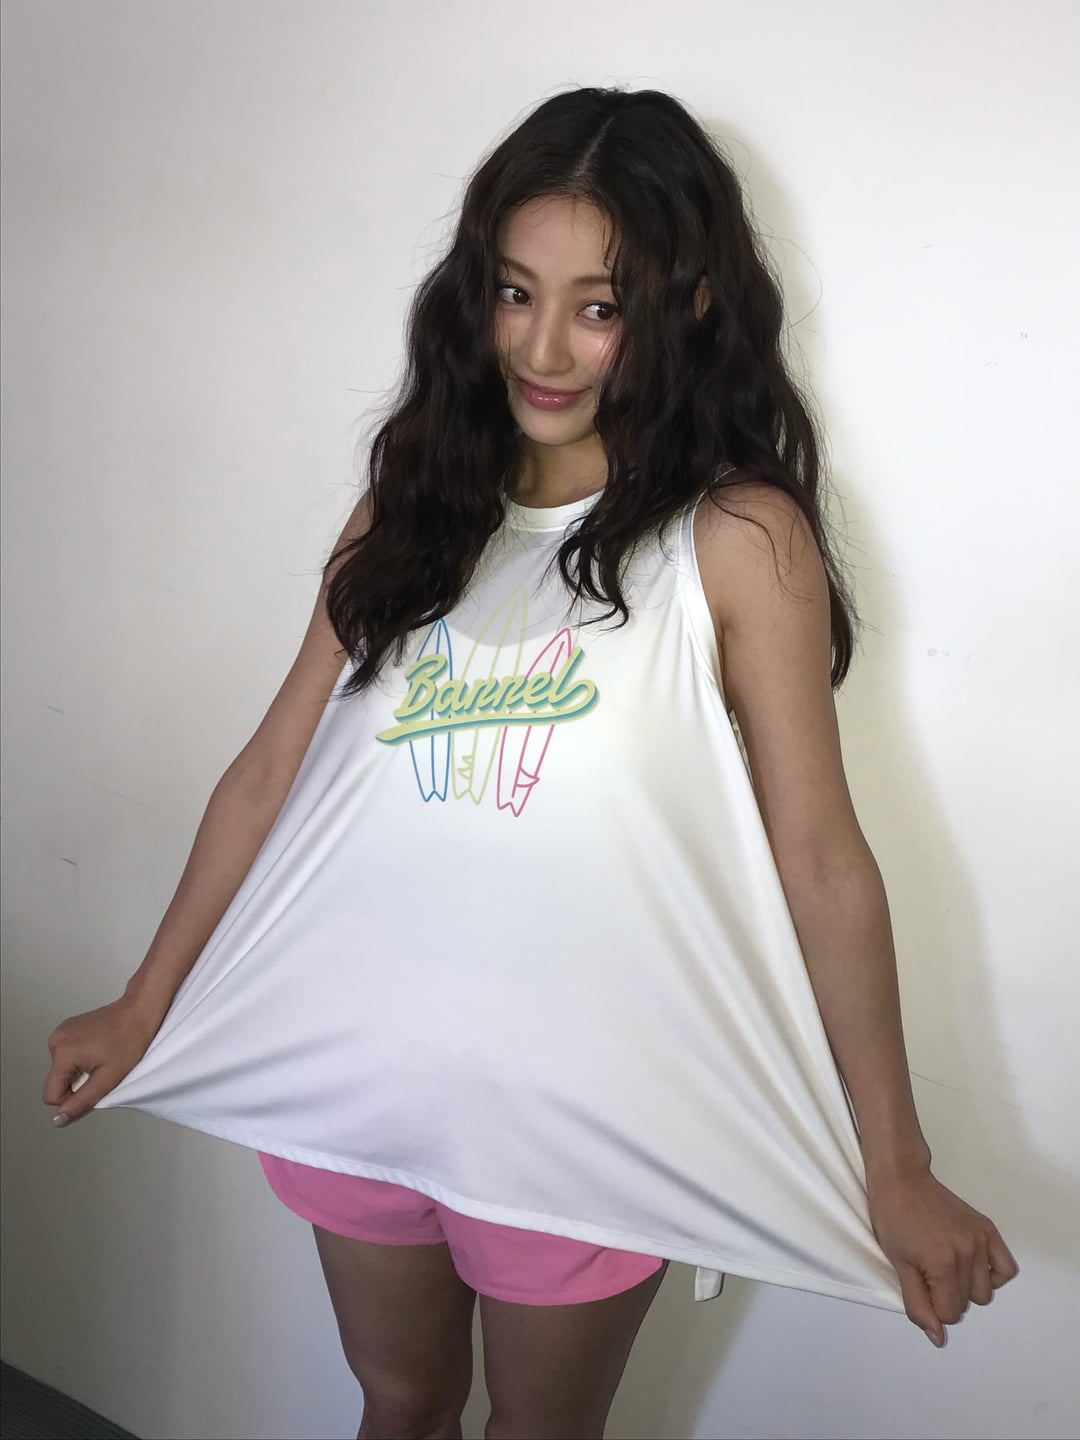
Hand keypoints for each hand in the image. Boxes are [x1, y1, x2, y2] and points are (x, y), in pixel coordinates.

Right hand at [43, 994, 164, 1126]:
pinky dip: (80, 1058)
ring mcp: (60, 1032)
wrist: (139, 1011)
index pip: (52, 1096)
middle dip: (77, 1083)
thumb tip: (57, 1120)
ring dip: (79, 1071)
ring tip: (102, 1057)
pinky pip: (66, 1055)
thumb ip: (80, 1102)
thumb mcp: (107, 1080)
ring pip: (62, 1070)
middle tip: (103, 1069)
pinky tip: (98, 1048)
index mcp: (61, 1054)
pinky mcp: (67, 1028)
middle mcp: (54, 1041)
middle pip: (56, 1082)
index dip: (73, 1099)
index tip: (95, 1085)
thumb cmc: (129, 1043)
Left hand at [867, 1167, 1018, 1346]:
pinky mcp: (988, 1229)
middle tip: (927, 1270)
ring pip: (984, 1292)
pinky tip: (972, 1266)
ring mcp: (981, 1240)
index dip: (931, 1305)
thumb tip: (938, 1338)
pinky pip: (1005, 1269)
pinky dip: (992, 1275)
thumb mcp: (899, 1266)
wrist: (902, 1180)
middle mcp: (968, 1253)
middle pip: (966, 1304)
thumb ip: (918, 1305)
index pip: (949, 1314)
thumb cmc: (892, 1221)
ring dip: (966, 1287)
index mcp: (942, 1264)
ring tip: (946, 1265)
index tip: (918, 1282)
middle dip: (946, 1296)